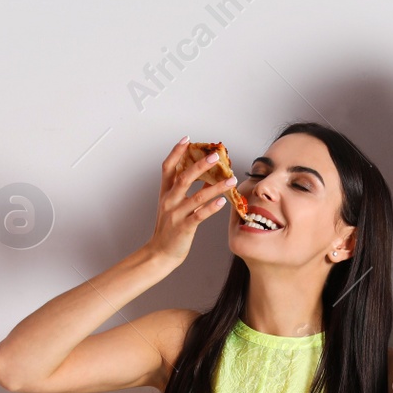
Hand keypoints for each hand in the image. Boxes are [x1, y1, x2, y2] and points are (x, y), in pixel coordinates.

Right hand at [144, 137, 236, 263]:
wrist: (160, 253)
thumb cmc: (170, 229)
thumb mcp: (176, 206)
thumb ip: (189, 191)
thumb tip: (208, 177)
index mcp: (165, 193)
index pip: (168, 168)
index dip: (176, 152)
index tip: (187, 139)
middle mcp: (169, 201)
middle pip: (184, 178)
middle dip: (200, 165)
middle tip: (215, 155)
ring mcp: (176, 214)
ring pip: (197, 196)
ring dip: (216, 186)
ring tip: (231, 179)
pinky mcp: (184, 228)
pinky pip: (199, 215)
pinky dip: (211, 208)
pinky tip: (223, 201)